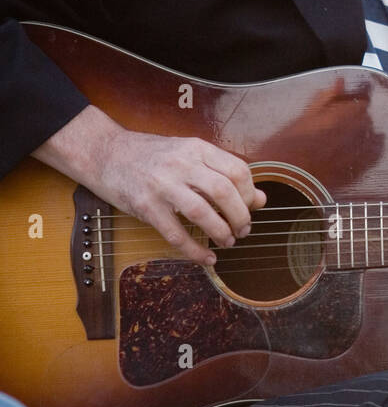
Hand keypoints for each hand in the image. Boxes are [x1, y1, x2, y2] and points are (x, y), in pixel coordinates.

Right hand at [34, 104, 265, 264]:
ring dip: (221, 233)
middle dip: (240, 217)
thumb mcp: (190, 154)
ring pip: (202, 213)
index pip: (237, 171)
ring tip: (228, 241)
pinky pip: (175, 234)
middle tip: (243, 230)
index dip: (250, 194)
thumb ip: (223, 173)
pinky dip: (195, 250)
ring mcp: (162, 185)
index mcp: (197, 149)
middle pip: (224, 192)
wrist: (107, 152)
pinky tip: (206, 258)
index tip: (251, 207)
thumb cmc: (153, 155)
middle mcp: (182, 164)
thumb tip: (260, 199)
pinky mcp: (145, 206)